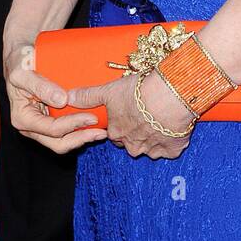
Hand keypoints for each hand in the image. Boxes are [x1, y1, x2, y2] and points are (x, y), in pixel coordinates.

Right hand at [3, 40, 106, 153]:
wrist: (19, 57)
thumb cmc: (19, 62)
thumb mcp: (23, 71)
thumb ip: (40, 86)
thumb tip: (62, 100)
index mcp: (23, 119)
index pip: (52, 129)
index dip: (73, 125)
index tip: (91, 117)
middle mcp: (31, 127)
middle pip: (59, 143)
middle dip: (80, 138)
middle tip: (100, 131)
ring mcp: (41, 125)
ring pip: (63, 141)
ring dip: (82, 137)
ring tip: (101, 131)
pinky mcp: (49, 120)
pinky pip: (65, 131)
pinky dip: (79, 129)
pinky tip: (94, 124)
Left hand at [68, 71, 195, 160]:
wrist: (169, 97)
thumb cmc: (138, 92)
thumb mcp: (109, 90)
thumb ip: (89, 96)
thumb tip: (69, 98)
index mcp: (116, 133)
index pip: (114, 134)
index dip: (121, 123)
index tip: (129, 113)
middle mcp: (132, 146)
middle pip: (132, 142)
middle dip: (137, 132)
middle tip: (145, 113)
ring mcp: (152, 150)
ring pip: (151, 146)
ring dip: (154, 135)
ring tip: (160, 115)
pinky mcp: (172, 150)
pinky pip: (170, 148)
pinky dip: (171, 139)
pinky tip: (172, 124)